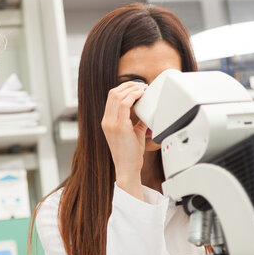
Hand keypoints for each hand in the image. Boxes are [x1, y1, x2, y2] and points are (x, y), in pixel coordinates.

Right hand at [101, 81, 147, 199]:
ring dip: (132, 89)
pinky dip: (133, 96)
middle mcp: (106, 121)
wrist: (127, 169)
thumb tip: (147, 112)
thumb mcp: (133, 133)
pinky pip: (124, 104)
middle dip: (129, 85)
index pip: (111, 97)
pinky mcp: (119, 127)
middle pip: (113, 93)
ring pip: (117, 95)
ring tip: (143, 89)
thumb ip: (137, 121)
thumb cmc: (130, 154)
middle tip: (142, 85)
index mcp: (107, 121)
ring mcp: (111, 123)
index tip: (136, 87)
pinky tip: (141, 95)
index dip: (124, 88)